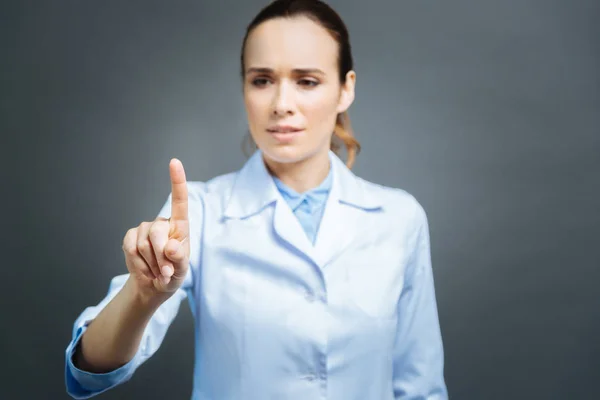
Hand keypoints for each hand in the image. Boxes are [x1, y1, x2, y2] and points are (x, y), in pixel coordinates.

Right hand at [121, 158, 190, 299]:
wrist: (153, 285)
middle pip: (157, 234)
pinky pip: (130, 249)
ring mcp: (144, 229)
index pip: (179, 201)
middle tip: (166, 272)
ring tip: (157, 270)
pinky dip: (139, 264)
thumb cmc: (173, 273)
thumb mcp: (181, 270)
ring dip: (151, 264)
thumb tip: (171, 247)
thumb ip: (179, 259)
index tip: (174, 162)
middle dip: (161, 258)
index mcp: (179, 226)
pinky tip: (146, 268)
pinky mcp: (130, 237)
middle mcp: (162, 223)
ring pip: (143, 245)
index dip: (177, 181)